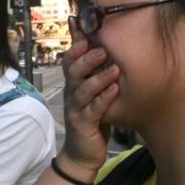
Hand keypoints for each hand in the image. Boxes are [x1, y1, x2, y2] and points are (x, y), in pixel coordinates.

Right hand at [61, 18, 119, 172]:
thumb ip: (95, 72)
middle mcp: (71, 93)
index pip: (69, 60)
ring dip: (98, 78)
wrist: (83, 153)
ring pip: (83, 89)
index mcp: (73, 83)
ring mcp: (75, 108)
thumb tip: (101, 47)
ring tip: (114, 69)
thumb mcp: (92, 92)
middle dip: (87, 58)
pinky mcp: (83, 124)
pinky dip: (104, 99)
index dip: (76, 45)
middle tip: (103, 48)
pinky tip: (115, 91)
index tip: (87, 31)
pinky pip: (94, 109)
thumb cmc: (92, 117)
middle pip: (73, 71)